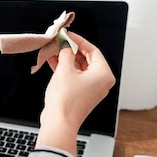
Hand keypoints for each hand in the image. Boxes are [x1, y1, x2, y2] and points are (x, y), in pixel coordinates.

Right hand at [37, 32, 114, 154]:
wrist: (59, 122)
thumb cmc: (66, 99)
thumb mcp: (65, 69)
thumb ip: (66, 53)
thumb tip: (65, 45)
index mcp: (104, 74)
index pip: (93, 50)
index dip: (78, 41)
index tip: (67, 35)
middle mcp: (100, 82)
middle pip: (87, 59)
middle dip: (71, 50)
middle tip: (59, 41)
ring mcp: (91, 89)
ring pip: (79, 68)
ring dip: (66, 59)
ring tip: (54, 50)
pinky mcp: (80, 94)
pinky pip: (74, 77)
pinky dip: (65, 69)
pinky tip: (53, 61)